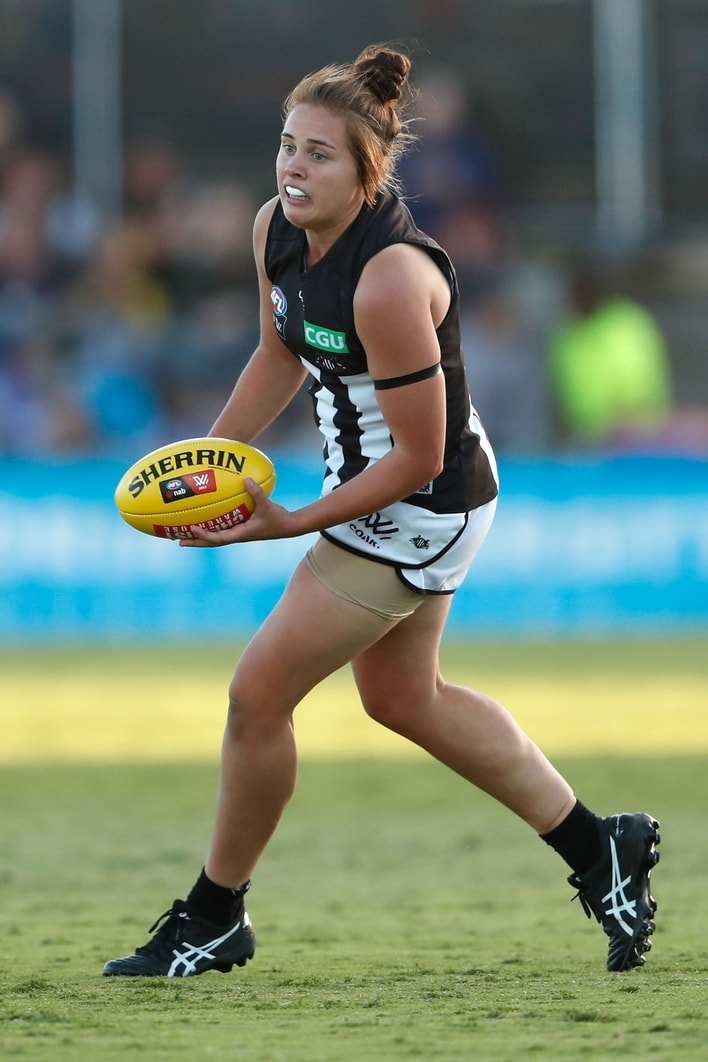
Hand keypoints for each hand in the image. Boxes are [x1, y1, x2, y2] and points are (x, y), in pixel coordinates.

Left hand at [178, 479, 297, 547]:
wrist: (288, 527)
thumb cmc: (278, 518)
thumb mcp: (268, 505)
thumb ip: (257, 492)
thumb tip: (245, 479)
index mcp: (241, 534)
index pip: (219, 538)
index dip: (205, 535)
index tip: (192, 529)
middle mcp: (236, 535)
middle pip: (211, 542)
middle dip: (195, 542)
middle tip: (177, 541)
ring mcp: (237, 533)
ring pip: (214, 537)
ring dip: (199, 537)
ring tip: (183, 534)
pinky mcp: (240, 528)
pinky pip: (221, 529)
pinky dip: (210, 528)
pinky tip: (204, 521)